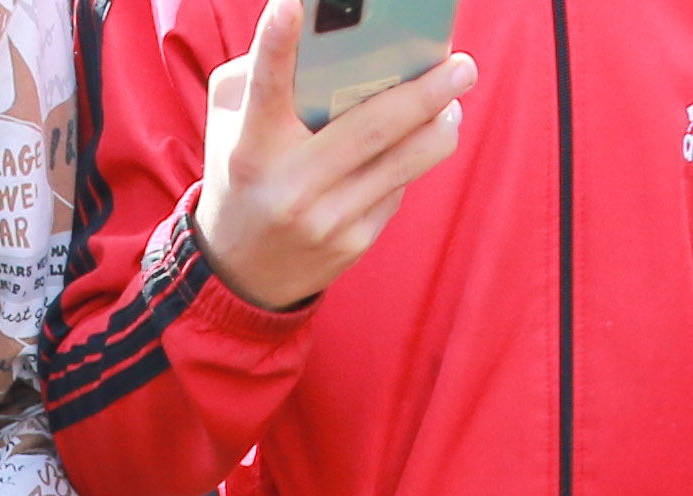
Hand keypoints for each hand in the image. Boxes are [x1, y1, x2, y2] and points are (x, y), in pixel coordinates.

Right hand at [193, 0, 473, 311]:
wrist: (243, 272)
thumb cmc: (242, 174)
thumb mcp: (230, 126)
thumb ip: (258, 78)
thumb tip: (323, 42)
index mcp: (250, 147)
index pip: (265, 88)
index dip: (276, 44)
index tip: (292, 4)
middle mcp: (288, 186)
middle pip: (368, 128)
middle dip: (423, 93)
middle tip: (462, 64)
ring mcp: (324, 220)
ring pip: (399, 164)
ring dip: (438, 129)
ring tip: (455, 99)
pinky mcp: (352, 243)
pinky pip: (395, 190)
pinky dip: (412, 160)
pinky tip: (426, 138)